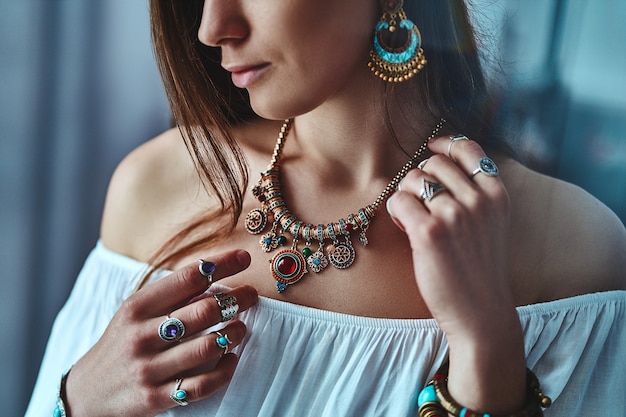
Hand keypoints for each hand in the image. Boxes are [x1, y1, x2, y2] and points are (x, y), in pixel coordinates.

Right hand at [64, 249, 257, 416]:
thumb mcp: (135, 313)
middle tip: (251, 294)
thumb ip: (170, 296)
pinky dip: (225, 370)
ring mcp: (149, 368)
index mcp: (137, 307)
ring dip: (234, 334)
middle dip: (236, 299)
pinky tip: (231, 359)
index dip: (221, 264)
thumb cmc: (122, 342)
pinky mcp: (155, 398)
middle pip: (204, 311)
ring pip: (208, 347)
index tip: (244, 257)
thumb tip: (216, 274)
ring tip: (241, 328)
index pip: (187, 278)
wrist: (86, 392)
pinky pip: (201, 384)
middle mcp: (142, 335)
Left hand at [387, 136, 524, 411]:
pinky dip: (396, 211)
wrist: (481, 312)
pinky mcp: (430, 231)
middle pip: (434, 163)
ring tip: (412, 219)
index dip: (445, 144)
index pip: (468, 149)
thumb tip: (437, 163)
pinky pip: (399, 200)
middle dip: (420, 180)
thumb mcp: (491, 224)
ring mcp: (455, 214)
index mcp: (497, 194)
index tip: (432, 148)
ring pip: (414, 179)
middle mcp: (478, 199)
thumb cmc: (479, 269)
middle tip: (420, 206)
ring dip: (406, 195)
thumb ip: (474, 194)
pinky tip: (405, 227)